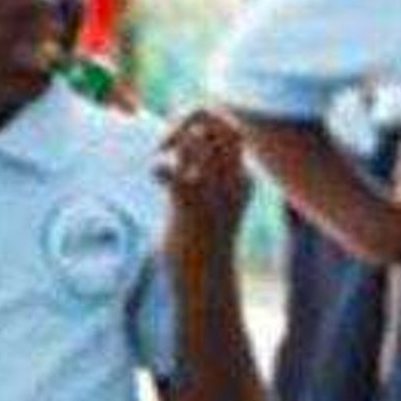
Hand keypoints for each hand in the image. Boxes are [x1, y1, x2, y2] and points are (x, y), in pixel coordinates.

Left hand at [156, 110, 251, 261]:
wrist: (207, 279)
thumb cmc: (207, 243)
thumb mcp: (222, 208)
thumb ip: (218, 179)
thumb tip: (204, 154)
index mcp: (244, 180)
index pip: (235, 130)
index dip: (208, 122)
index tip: (186, 135)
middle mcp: (232, 180)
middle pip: (219, 125)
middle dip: (189, 121)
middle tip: (169, 142)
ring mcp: (212, 191)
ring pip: (195, 141)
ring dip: (172, 141)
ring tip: (162, 157)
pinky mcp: (187, 204)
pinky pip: (168, 169)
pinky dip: (158, 167)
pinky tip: (156, 178)